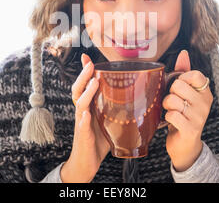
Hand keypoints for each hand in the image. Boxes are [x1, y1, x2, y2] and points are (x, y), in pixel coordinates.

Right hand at [60, 53, 109, 182]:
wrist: (87, 162)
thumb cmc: (99, 140)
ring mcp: (81, 123)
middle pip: (77, 90)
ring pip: (80, 104)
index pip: (84, 85)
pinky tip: (86, 115)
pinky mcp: (83, 136)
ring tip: (94, 83)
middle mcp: (82, 112)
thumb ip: (118, 109)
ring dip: (86, 93)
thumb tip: (141, 99)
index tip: (86, 56)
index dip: (84, 71)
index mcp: (89, 106)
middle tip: (90, 65)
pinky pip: (81, 126)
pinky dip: (84, 119)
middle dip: (83, 76)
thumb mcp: (109, 121)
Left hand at [162, 50, 212, 171]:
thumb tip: (184, 53)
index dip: (181, 78)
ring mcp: (199, 117)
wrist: (185, 145)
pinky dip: (166, 117)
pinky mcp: (191, 129)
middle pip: (178, 85)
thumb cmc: (183, 115)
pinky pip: (171, 115)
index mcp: (205, 92)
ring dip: (166, 106)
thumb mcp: (185, 93)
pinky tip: (172, 122)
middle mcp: (205, 103)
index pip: (194, 74)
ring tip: (172, 111)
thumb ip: (184, 72)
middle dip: (169, 94)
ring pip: (172, 100)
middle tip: (173, 103)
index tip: (179, 88)